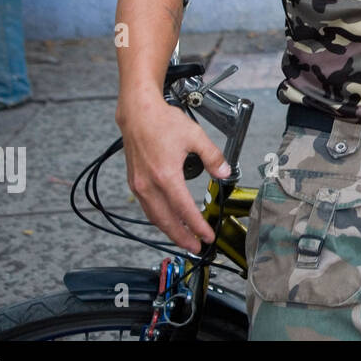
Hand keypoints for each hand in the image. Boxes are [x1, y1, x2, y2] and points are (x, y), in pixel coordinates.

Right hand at [116, 90, 230, 253]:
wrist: (138, 113)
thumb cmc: (162, 121)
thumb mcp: (195, 136)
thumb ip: (213, 157)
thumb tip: (225, 173)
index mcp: (166, 175)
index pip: (184, 209)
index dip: (197, 225)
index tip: (207, 236)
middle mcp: (149, 184)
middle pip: (166, 221)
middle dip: (182, 237)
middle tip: (196, 247)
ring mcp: (139, 185)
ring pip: (154, 217)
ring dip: (169, 231)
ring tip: (184, 238)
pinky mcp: (134, 182)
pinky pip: (147, 207)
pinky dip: (158, 218)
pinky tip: (168, 220)